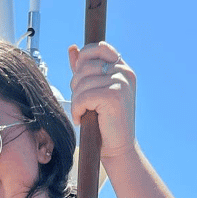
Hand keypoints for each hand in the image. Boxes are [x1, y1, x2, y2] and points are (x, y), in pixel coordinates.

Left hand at [68, 41, 135, 158]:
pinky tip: (81, 119)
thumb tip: (72, 48)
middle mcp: (124, 72)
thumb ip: (85, 70)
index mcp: (123, 68)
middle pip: (85, 66)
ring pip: (82, 82)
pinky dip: (77, 109)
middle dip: (77, 85)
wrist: (118, 149)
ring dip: (76, 100)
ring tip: (82, 113)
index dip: (83, 61)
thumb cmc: (105, 123)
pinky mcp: (114, 96)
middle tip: (81, 104)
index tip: (81, 83)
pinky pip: (83, 96)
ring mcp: (121, 83)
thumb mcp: (95, 91)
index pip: (98, 48)